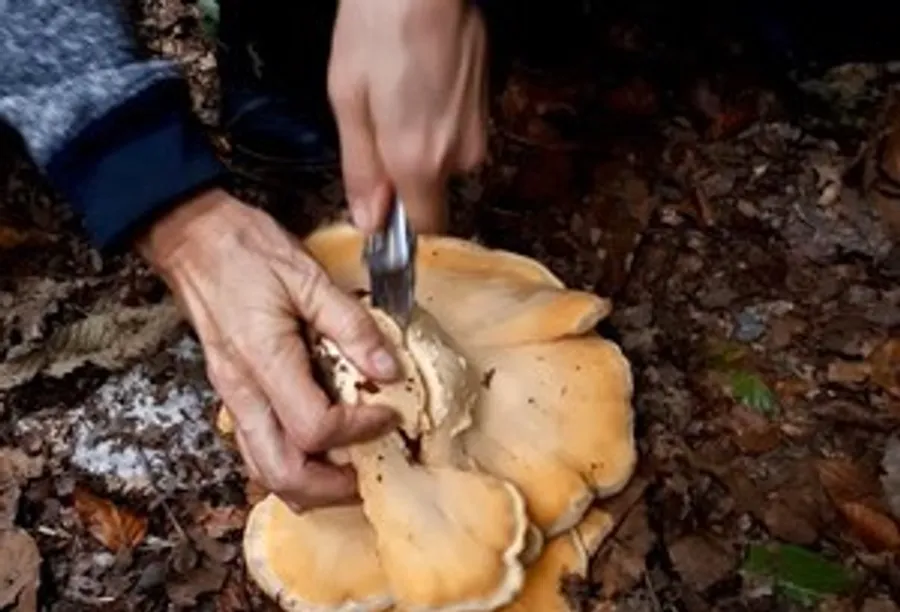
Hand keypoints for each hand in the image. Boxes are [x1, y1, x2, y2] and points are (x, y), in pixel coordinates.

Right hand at [136, 189, 400, 510]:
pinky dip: (290, 463)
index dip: (359, 430)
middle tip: (370, 473)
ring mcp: (233, 396)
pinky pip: (256, 448)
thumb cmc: (243, 250)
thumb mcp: (307, 277)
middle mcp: (242, 391)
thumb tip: (388, 367)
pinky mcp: (232, 392)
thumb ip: (351, 325)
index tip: (388, 413)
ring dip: (308, 485)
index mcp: (263, 361)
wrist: (191, 238)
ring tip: (348, 472)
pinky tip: (318, 447)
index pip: (314, 427)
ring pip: (263, 470)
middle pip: (281, 474)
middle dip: (331, 488)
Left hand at [327, 0, 487, 234]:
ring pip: (443, 157)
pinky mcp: (486, 104)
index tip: (381, 213)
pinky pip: (456, 130)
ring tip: (397, 93)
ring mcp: (478, 128)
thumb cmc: (379, 29)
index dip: (401, 226)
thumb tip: (369, 221)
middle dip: (402, 171)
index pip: (424, 228)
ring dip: (419, 140)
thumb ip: (361, 170)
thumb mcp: (348, 102)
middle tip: (377, 125)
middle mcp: (458, 154)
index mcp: (418, 161)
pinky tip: (419, 80)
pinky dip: (436, 117)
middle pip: (430, 189)